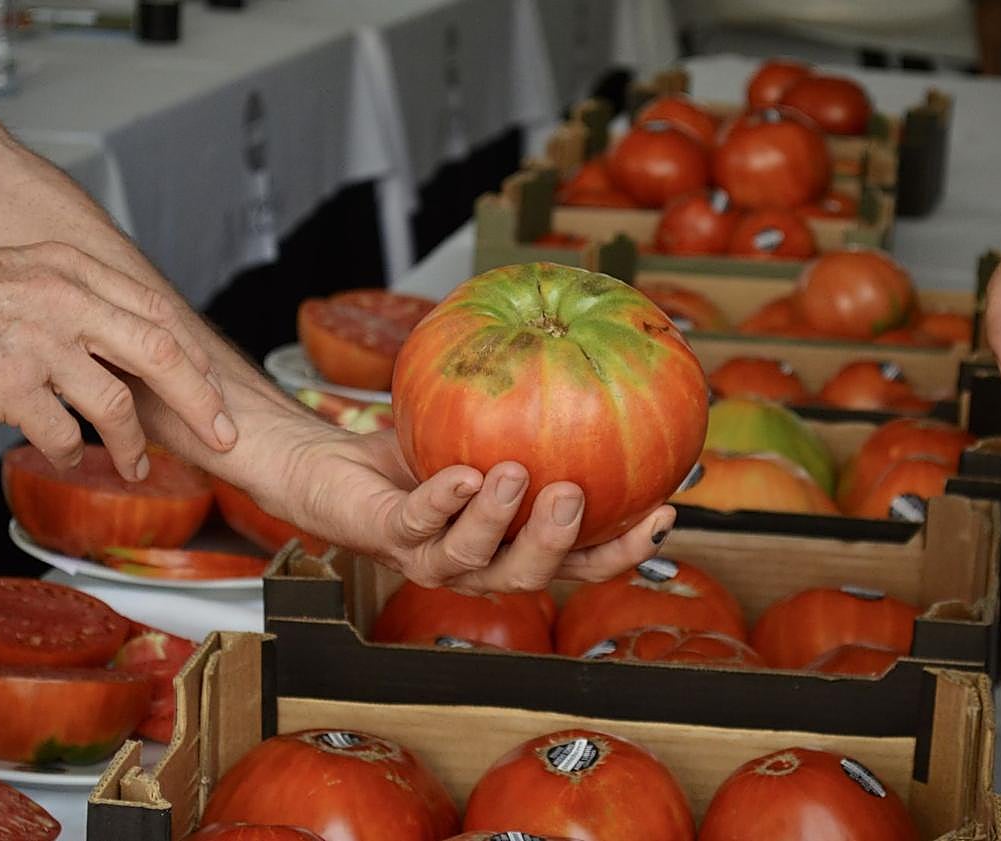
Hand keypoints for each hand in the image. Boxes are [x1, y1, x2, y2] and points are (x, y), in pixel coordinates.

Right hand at [0, 243, 234, 479]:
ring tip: (137, 464)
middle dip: (201, 403)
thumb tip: (128, 334)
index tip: (214, 387)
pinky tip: (72, 459)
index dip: (194, 356)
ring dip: (135, 445)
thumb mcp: (25, 274)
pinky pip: (63, 434)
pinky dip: (74, 455)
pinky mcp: (8, 385)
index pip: (158, 312)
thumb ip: (79, 298)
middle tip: (221, 434)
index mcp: (71, 269)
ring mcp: (37, 343)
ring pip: (117, 404)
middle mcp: (63, 300)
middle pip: (161, 354)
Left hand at [291, 429, 676, 592]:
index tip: (666, 511)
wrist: (334, 466)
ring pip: (472, 558)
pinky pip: (418, 523)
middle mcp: (476, 565)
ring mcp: (429, 557)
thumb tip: (600, 362)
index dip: (625, 549)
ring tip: (516, 473)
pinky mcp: (387, 536)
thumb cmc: (419, 455)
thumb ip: (538, 416)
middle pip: (530, 576)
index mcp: (510, 548)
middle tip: (575, 496)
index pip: (579, 562)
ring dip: (497, 519)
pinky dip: (442, 499)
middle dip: (559, 544)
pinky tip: (463, 472)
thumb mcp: (486, 429)